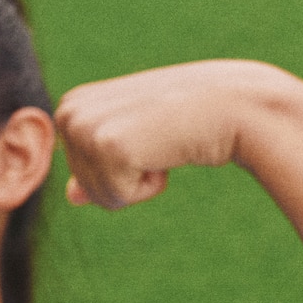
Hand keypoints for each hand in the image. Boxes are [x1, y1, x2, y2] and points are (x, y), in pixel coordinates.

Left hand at [56, 58, 297, 207]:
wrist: (233, 105)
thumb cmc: (185, 119)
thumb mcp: (137, 138)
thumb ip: (101, 163)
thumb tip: (71, 197)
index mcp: (73, 104)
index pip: (77, 173)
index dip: (118, 168)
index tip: (146, 137)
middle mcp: (69, 110)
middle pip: (84, 186)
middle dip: (125, 179)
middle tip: (157, 141)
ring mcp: (85, 127)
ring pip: (98, 196)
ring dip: (138, 183)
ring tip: (162, 144)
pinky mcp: (107, 147)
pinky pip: (117, 199)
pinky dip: (149, 187)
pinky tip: (166, 151)